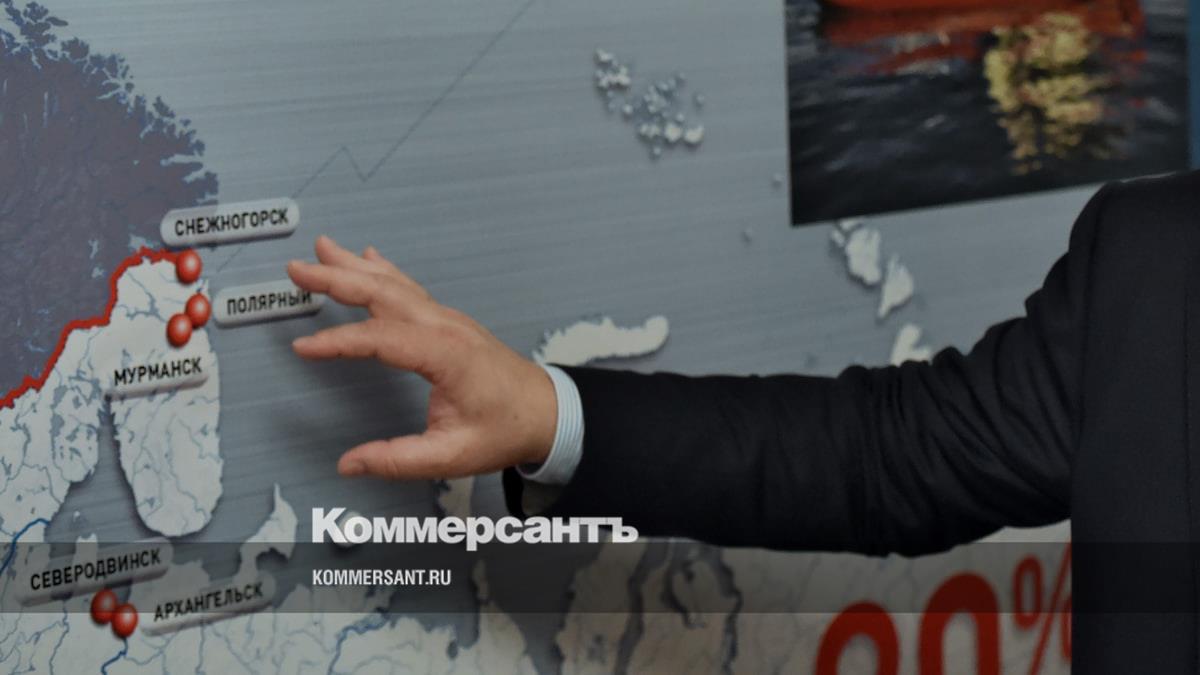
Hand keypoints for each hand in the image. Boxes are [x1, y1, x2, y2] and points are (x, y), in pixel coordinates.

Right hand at [287, 236, 556, 479]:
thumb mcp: (452, 455)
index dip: (339, 342)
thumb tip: (350, 464)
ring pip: (395, 284)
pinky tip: (368, 257)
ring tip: (321, 250)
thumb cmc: (507, 429)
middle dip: (337, 278)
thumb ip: (398, 459)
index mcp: (447, 355)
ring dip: (355, 267)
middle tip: (297, 269)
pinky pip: (409, 289)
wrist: (547, 412)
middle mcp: (446, 328)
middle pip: (384, 294)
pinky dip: (383, 270)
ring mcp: (449, 320)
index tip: (304, 347)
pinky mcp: (449, 323)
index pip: (381, 338)